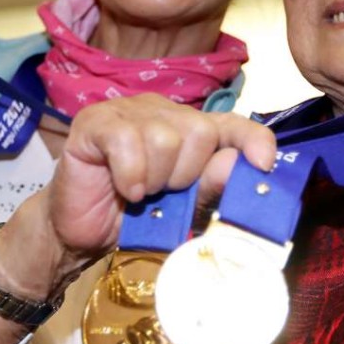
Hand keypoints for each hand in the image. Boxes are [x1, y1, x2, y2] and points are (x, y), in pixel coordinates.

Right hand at [0, 94, 276, 298]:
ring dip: (155, 178)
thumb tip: (238, 165)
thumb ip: (210, 187)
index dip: (253, 140)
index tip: (264, 164)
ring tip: (140, 192)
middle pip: (200, 132)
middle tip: (163, 193)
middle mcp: (163, 112)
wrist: (78, 232)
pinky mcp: (95, 121)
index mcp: (191, 130)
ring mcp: (128, 111)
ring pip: (166, 138)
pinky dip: (130, 174)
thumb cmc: (134, 218)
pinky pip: (128, 141)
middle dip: (186, 175)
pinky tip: (124, 187)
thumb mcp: (181, 209)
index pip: (232, 124)